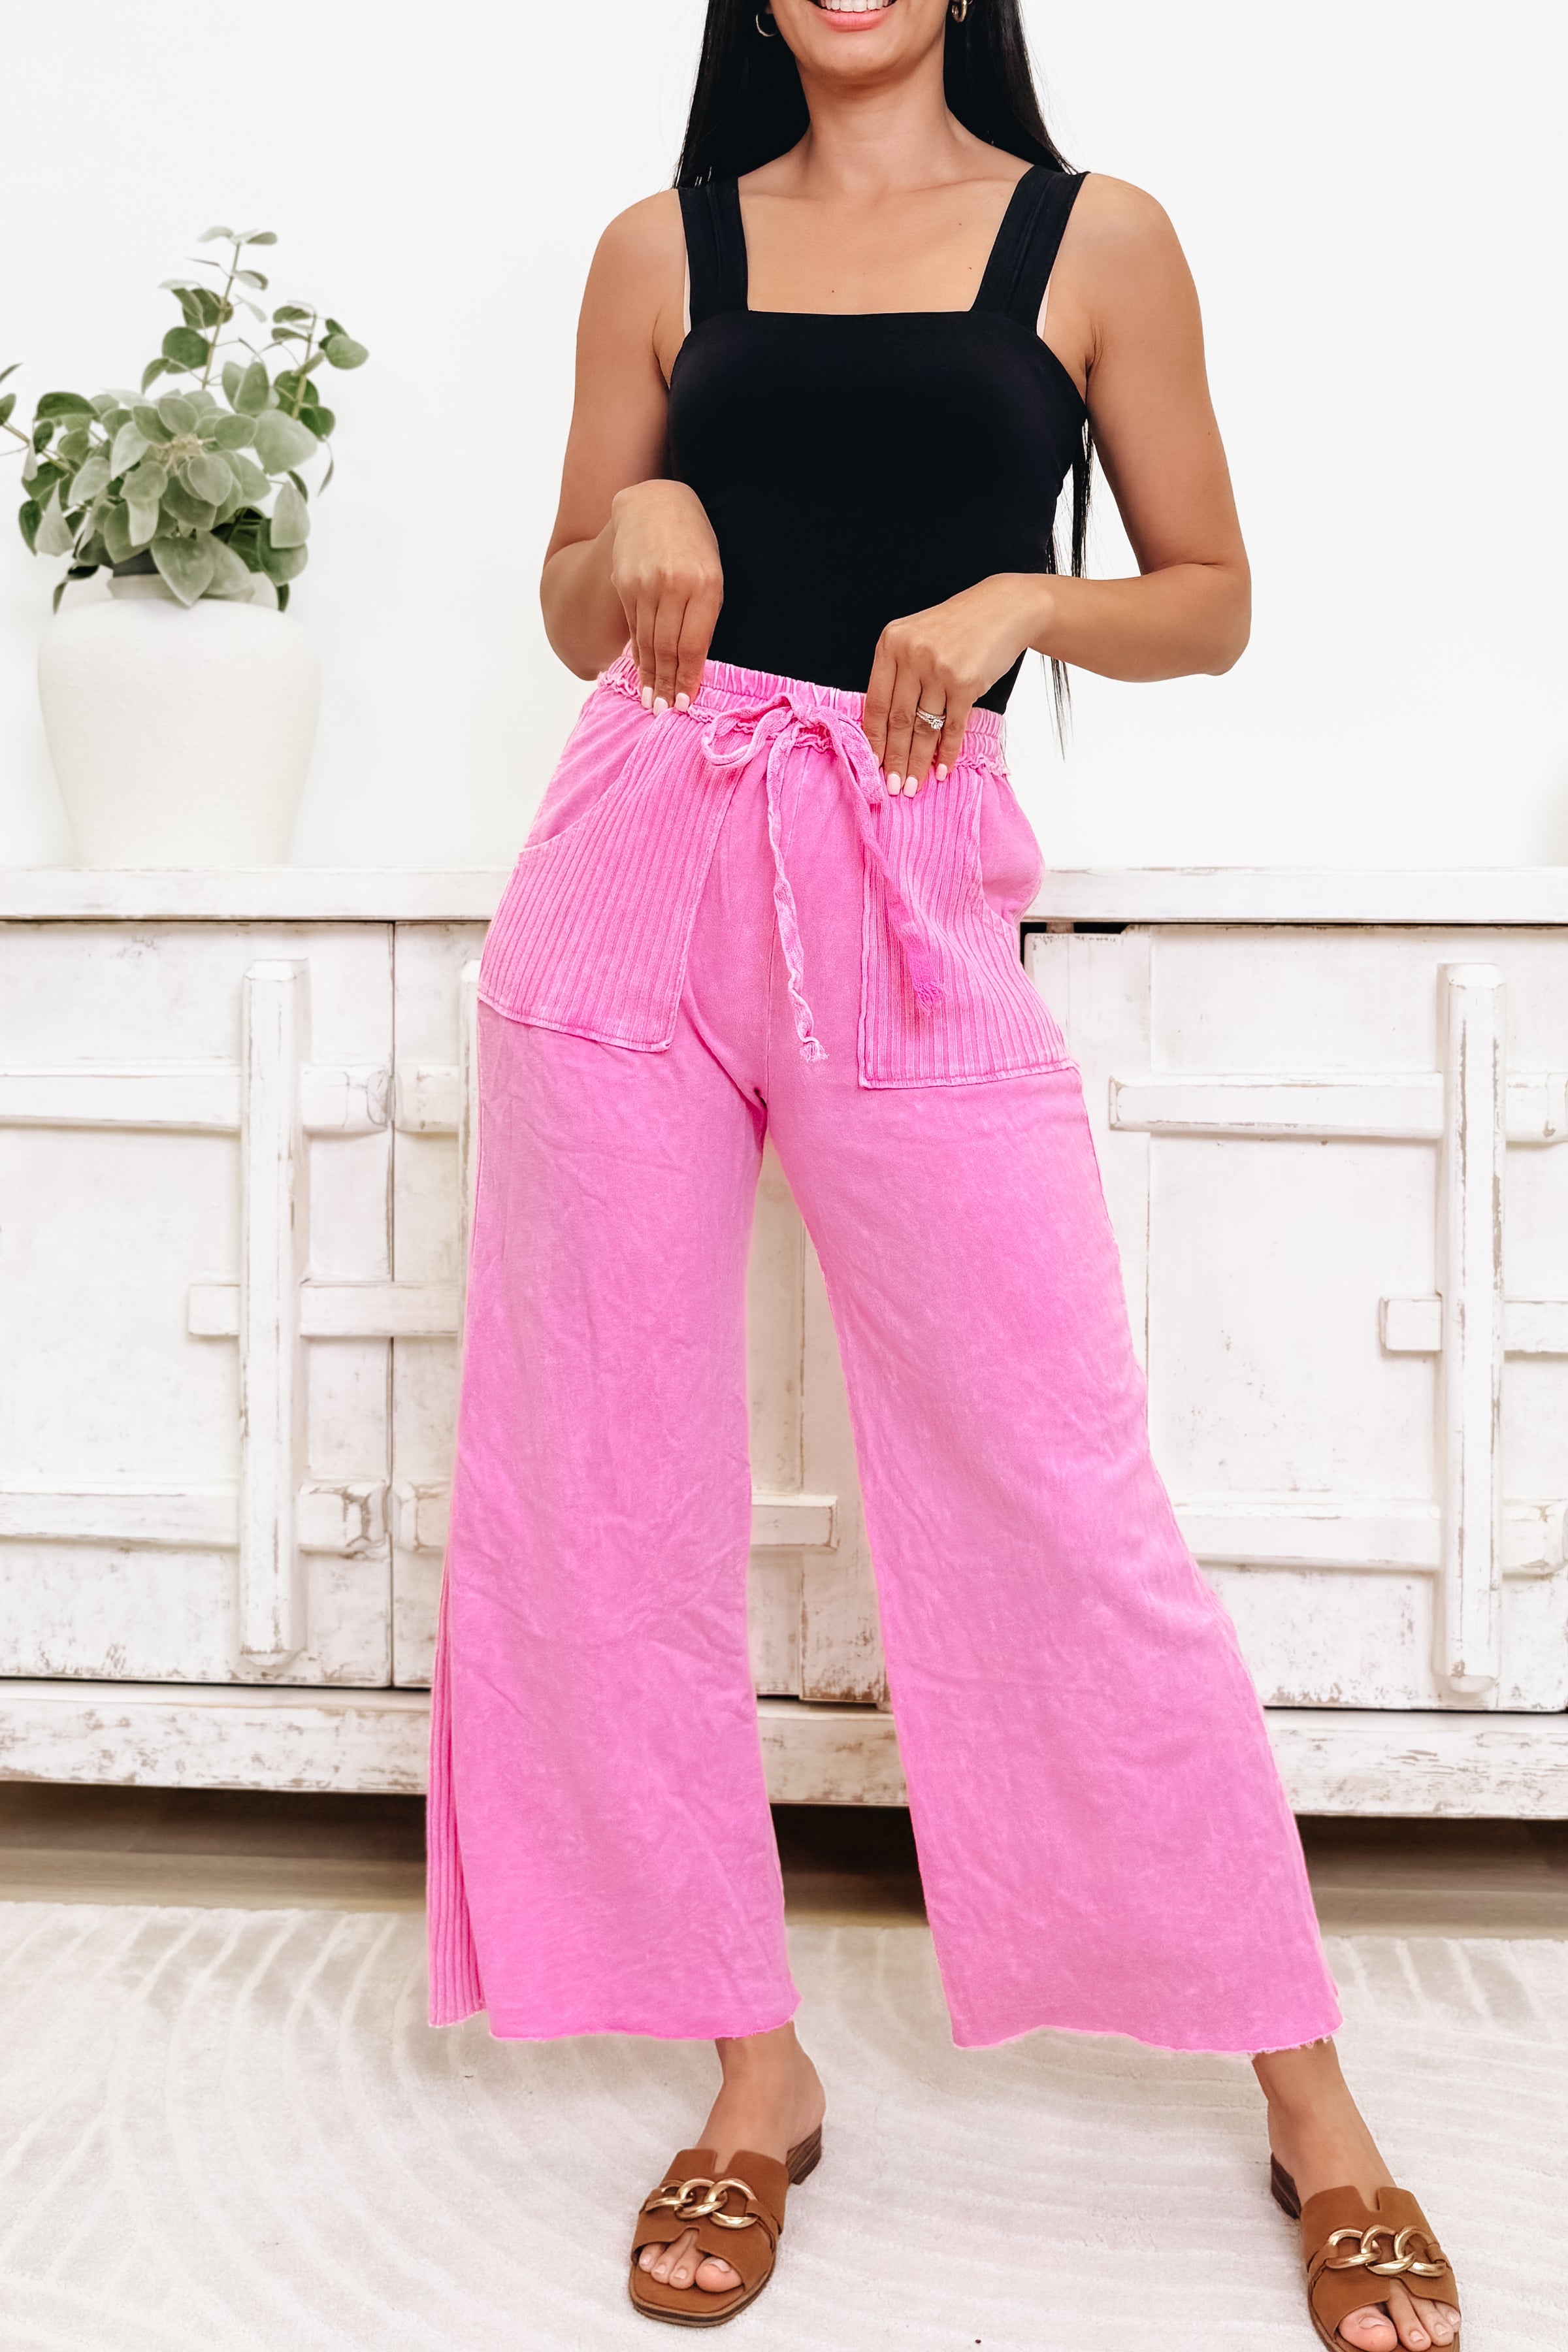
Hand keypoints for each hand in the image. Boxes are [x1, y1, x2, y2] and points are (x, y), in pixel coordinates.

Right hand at [608, 480, 723, 711]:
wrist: (656, 504)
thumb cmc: (694, 542)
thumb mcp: (712, 572)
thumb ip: (704, 613)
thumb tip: (692, 662)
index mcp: (705, 584)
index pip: (694, 644)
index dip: (688, 677)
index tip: (685, 702)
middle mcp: (674, 585)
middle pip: (667, 647)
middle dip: (666, 683)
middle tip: (663, 712)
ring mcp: (645, 583)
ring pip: (647, 640)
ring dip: (649, 674)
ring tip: (650, 700)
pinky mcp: (625, 583)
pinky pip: (633, 626)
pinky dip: (636, 652)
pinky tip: (639, 670)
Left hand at [862, 574, 1051, 792]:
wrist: (1002, 609)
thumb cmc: (957, 627)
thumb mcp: (916, 638)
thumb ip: (898, 673)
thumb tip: (884, 729)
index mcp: (890, 644)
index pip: (875, 703)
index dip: (873, 739)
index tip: (871, 765)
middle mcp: (911, 655)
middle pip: (898, 720)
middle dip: (895, 759)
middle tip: (893, 787)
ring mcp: (938, 669)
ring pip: (923, 728)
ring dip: (919, 762)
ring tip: (914, 786)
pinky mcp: (965, 683)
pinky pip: (952, 727)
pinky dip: (947, 752)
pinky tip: (941, 770)